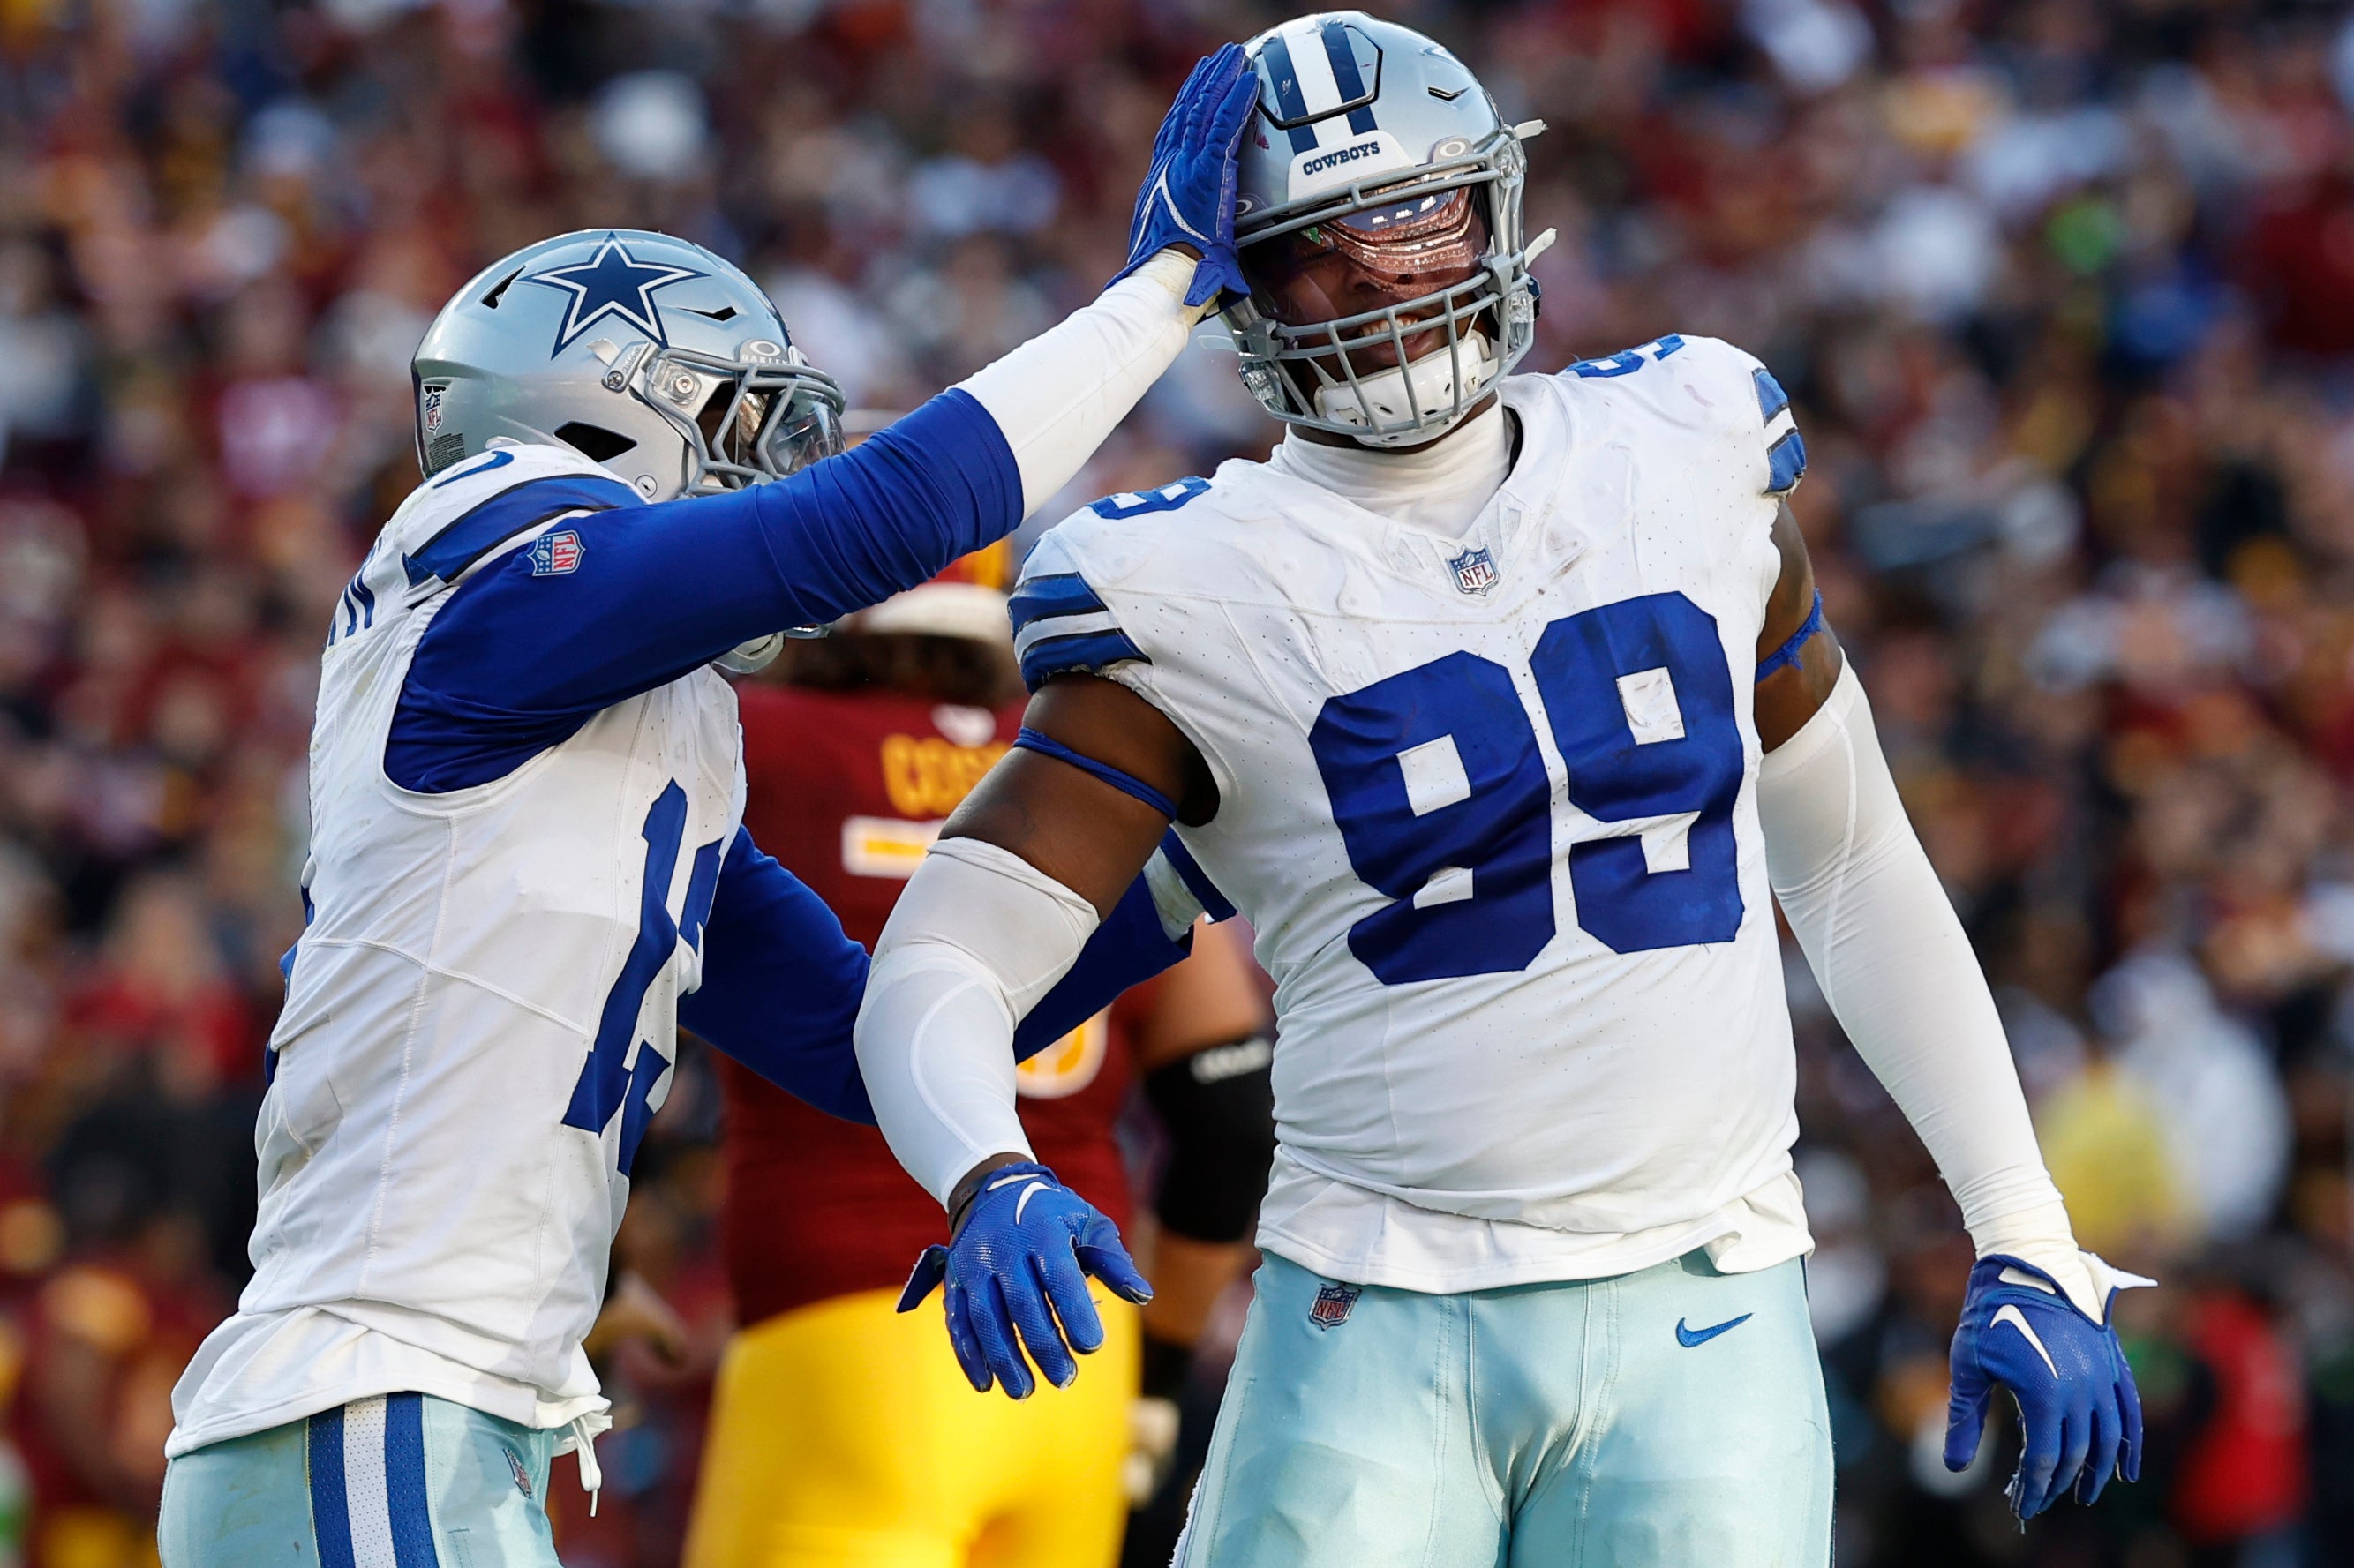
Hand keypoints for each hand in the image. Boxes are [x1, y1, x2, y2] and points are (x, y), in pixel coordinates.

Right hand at [897, 1160, 1152, 1398]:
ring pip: (985, 1318)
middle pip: (1022, 1305)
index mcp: (1042, 1231)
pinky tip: (986, 1383)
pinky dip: (969, 1355)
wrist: (996, 1189)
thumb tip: (1143, 1296)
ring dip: (1004, 1360)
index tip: (1092, 1346)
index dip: (1075, 1314)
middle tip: (1065, 1380)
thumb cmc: (1055, 1215)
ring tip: (1025, 1391)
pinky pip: (957, 1321)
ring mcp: (973, 1264)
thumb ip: (1114, 1262)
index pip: (1060, 1277)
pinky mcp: (954, 1280)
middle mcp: (1003, 1247)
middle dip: (1044, 1347)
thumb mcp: (1090, 1224)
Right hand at [1113, 42, 1258, 307]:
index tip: (1194, 88)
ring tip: (1235, 56)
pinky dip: (1237, 101)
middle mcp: (1171, 167)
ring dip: (1222, 80)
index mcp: (1161, 183)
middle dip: (1204, 82)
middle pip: (1188, 111)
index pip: (1173, 134)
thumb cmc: (1172, 276)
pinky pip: (1225, 126)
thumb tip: (1213, 266)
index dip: (1184, 107)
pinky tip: (1250, 81)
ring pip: (1206, 110)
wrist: (1166, 278)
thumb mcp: (1177, 250)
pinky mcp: (1208, 170)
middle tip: (1218, 60)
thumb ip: (1192, 241)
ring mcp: (1188, 165)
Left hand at [1945, 1251, 2148, 1517]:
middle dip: (2058, 1483)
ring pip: (2108, 1440)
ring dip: (2097, 1472)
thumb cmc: (1989, 1312)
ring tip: (2083, 1494)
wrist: (2027, 1263)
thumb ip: (1963, 1417)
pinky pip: (2129, 1413)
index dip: (2034, 1486)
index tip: (2023, 1506)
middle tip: (2041, 1501)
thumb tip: (1954, 1466)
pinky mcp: (2113, 1363)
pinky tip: (2126, 1470)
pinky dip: (2130, 1445)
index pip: (2044, 1458)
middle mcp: (2081, 1391)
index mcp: (2044, 1394)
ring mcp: (2102, 1377)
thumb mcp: (1967, 1364)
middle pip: (2076, 1454)